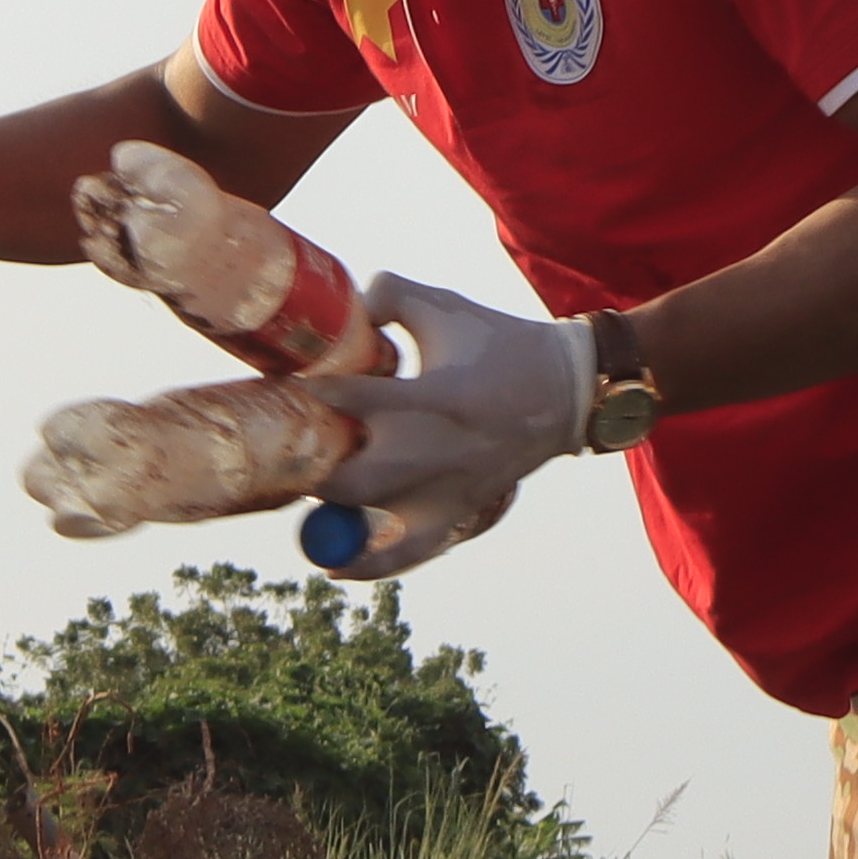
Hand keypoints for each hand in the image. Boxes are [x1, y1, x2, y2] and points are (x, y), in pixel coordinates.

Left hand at [311, 274, 589, 575]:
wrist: (564, 393)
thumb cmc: (498, 343)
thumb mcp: (444, 304)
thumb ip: (389, 294)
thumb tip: (344, 309)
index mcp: (435, 397)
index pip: (354, 397)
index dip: (314, 389)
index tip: (295, 382)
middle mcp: (437, 453)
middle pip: (348, 478)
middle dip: (309, 464)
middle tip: (293, 445)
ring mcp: (446, 491)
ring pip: (368, 523)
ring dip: (327, 514)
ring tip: (305, 499)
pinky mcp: (457, 514)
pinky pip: (407, 554)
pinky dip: (371, 564)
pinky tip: (335, 565)